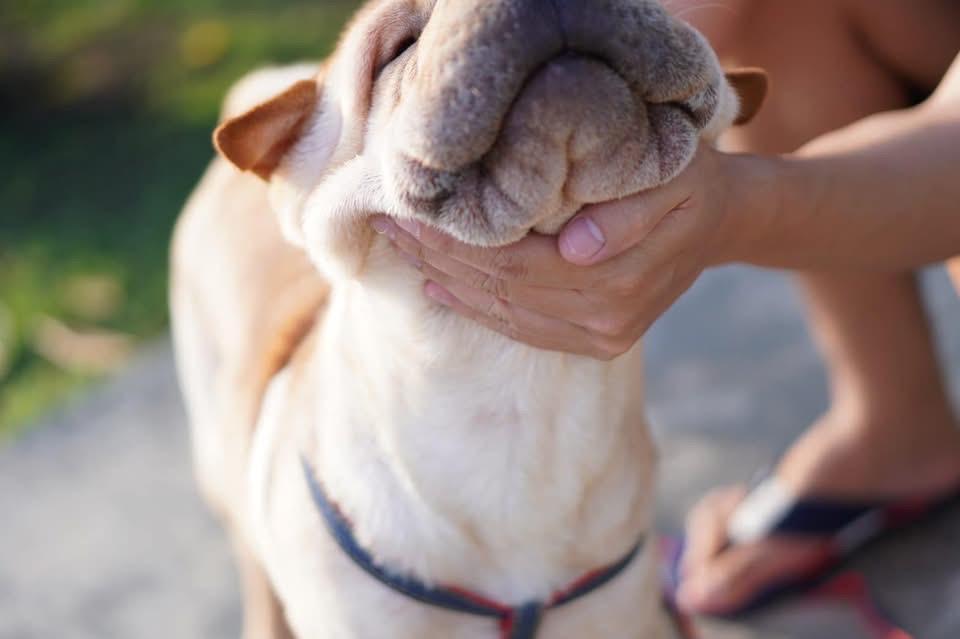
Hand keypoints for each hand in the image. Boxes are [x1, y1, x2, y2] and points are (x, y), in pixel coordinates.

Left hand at [371, 144, 737, 358]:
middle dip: (438, 260)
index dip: (457, 244)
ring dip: (447, 285)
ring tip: (401, 252)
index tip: (408, 214)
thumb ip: (627, 214)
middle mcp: (607, 318)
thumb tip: (576, 248)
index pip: (517, 264)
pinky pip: (522, 330)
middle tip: (387, 227)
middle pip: (502, 292)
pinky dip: (475, 311)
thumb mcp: (674, 177)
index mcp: (622, 278)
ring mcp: (601, 336)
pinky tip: (438, 291)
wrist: (718, 220)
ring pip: (505, 315)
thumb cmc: (688, 181)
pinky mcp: (597, 343)